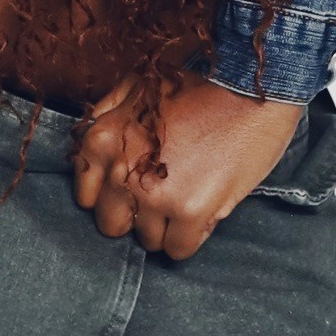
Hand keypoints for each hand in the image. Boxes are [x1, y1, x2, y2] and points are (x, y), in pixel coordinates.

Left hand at [73, 73, 304, 261]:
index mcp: (101, 142)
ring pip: (148, 240)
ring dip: (166, 226)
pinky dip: (191, 237)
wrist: (247, 87)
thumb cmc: (197, 86)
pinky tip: (203, 210)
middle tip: (163, 196)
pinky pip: (178, 250)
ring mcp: (154, 195)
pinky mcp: (189, 212)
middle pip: (113, 225)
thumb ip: (107, 114)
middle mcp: (119, 172)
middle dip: (136, 215)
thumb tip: (95, 141)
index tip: (137, 184)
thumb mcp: (137, 86)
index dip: (116, 193)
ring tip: (189, 196)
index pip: (89, 198)